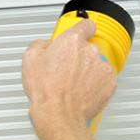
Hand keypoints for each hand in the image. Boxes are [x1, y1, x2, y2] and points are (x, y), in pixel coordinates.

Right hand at [22, 18, 115, 132]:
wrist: (59, 115)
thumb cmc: (46, 90)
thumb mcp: (29, 60)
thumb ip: (41, 44)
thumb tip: (45, 45)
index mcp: (72, 41)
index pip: (86, 24)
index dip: (82, 29)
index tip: (81, 33)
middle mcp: (90, 51)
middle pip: (89, 48)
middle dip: (79, 56)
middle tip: (66, 69)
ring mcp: (102, 68)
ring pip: (97, 65)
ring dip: (88, 71)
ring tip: (73, 83)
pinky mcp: (109, 84)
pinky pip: (103, 81)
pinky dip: (95, 85)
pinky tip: (81, 91)